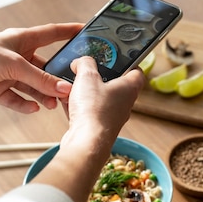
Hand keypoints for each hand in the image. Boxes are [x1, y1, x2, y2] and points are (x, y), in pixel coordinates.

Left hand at [0, 23, 82, 112]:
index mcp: (22, 39)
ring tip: (52, 105)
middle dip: (56, 79)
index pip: (51, 34)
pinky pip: (16, 99)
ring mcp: (7, 74)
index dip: (68, 32)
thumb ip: (40, 80)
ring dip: (42, 95)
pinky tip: (34, 108)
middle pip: (43, 68)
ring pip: (32, 86)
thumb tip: (64, 89)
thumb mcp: (15, 65)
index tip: (85, 32)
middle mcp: (16, 56)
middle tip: (70, 90)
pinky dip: (25, 104)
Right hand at [33, 56, 145, 201]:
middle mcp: (124, 104)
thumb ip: (85, 64)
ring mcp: (112, 118)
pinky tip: (65, 102)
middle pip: (115, 85)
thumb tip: (81, 62)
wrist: (86, 142)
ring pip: (100, 99)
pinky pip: (89, 112)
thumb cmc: (93, 110)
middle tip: (87, 70)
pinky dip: (78, 106)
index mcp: (129, 88)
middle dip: (99, 77)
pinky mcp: (99, 128)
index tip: (118, 58)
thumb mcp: (87, 76)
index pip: (137, 72)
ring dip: (85, 92)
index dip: (129, 63)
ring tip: (71, 86)